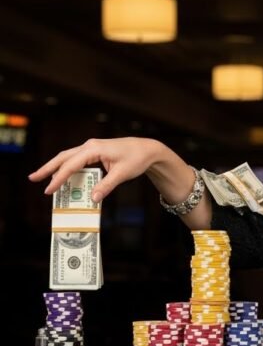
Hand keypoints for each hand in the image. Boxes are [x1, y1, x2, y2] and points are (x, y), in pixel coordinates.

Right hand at [29, 137, 164, 201]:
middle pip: (63, 157)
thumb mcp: (122, 174)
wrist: (147, 149)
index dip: (59, 178)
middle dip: (48, 169)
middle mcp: (89, 146)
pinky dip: (68, 168)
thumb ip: (106, 186)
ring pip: (68, 157)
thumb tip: (93, 199)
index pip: (71, 165)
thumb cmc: (136, 159)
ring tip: (43, 179)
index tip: (49, 190)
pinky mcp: (94, 152)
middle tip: (33, 179)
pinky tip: (63, 177)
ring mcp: (91, 148)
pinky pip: (77, 160)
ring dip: (56, 168)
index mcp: (94, 149)